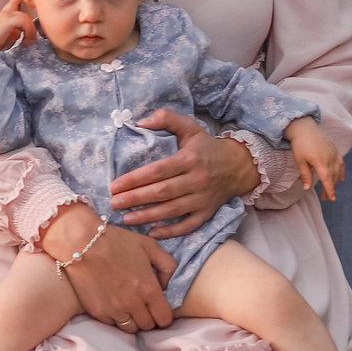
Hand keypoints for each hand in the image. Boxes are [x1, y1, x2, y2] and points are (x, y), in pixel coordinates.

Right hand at [0, 0, 36, 52]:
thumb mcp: (6, 37)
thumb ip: (14, 32)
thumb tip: (21, 31)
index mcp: (1, 17)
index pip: (10, 4)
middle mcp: (3, 14)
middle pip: (23, 15)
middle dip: (30, 28)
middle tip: (31, 41)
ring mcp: (5, 15)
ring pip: (26, 19)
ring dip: (30, 32)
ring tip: (27, 42)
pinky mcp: (8, 20)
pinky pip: (25, 22)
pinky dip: (28, 32)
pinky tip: (25, 41)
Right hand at [38, 202, 176, 330]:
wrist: (81, 242)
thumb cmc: (116, 241)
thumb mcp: (149, 245)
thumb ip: (167, 266)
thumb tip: (165, 286)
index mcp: (149, 289)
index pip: (164, 318)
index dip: (164, 316)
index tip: (160, 310)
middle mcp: (133, 304)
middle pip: (148, 326)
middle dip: (149, 318)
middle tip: (144, 307)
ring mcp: (114, 310)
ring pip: (130, 329)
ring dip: (133, 320)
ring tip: (129, 307)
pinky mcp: (98, 312)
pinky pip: (112, 324)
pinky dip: (115, 317)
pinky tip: (113, 304)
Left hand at [109, 109, 258, 235]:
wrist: (238, 166)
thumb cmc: (206, 146)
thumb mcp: (190, 127)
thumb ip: (166, 118)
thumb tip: (141, 122)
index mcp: (189, 159)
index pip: (158, 170)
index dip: (135, 179)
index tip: (115, 185)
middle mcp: (196, 180)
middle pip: (162, 192)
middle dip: (135, 199)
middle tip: (113, 203)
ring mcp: (202, 199)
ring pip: (172, 210)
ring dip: (147, 216)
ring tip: (126, 218)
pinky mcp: (207, 212)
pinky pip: (188, 225)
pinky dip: (171, 231)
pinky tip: (152, 232)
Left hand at [285, 118, 344, 202]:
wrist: (304, 129)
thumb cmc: (300, 145)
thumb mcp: (300, 161)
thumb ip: (305, 175)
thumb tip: (307, 188)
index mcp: (320, 162)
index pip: (327, 179)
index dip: (330, 190)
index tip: (331, 198)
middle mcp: (330, 158)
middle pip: (333, 177)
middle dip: (330, 188)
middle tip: (325, 197)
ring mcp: (334, 154)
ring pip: (338, 171)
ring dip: (335, 181)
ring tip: (331, 189)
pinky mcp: (335, 150)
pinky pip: (341, 163)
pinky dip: (341, 171)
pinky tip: (341, 178)